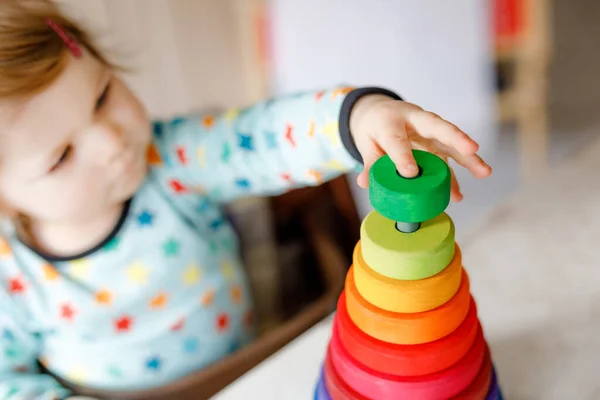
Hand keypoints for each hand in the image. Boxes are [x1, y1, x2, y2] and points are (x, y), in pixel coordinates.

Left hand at [349, 94, 491, 201]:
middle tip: (472, 149)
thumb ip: (369, 162)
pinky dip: (452, 179)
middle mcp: (415, 121)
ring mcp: (429, 133)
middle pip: (437, 127)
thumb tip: (366, 184)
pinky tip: (457, 195)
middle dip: (455, 138)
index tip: (411, 174)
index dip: (404, 156)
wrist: (381, 113)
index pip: (398, 138)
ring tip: (484, 172)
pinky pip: (446, 161)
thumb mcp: (366, 142)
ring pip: (450, 144)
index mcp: (391, 120)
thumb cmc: (375, 128)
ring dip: (468, 158)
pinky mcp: (436, 145)